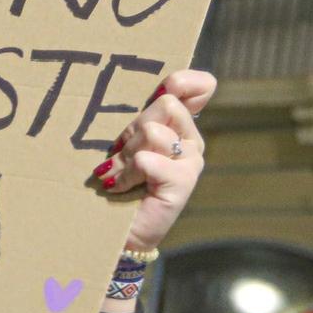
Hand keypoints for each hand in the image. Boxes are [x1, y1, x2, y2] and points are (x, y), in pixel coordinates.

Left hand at [87, 69, 214, 254]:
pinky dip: (126, 173)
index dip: (181, 81)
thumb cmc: (113, 182)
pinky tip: (120, 187)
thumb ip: (135, 117)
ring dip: (125, 154)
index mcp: (180, 126)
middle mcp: (192, 141)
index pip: (200, 86)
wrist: (112, 231)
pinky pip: (146, 159)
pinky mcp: (183, 182)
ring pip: (153, 131)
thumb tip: (147, 91)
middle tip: (120, 154)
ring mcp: (191, 161)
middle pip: (166, 104)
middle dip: (132, 128)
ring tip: (119, 174)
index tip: (160, 92)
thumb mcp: (122, 142)